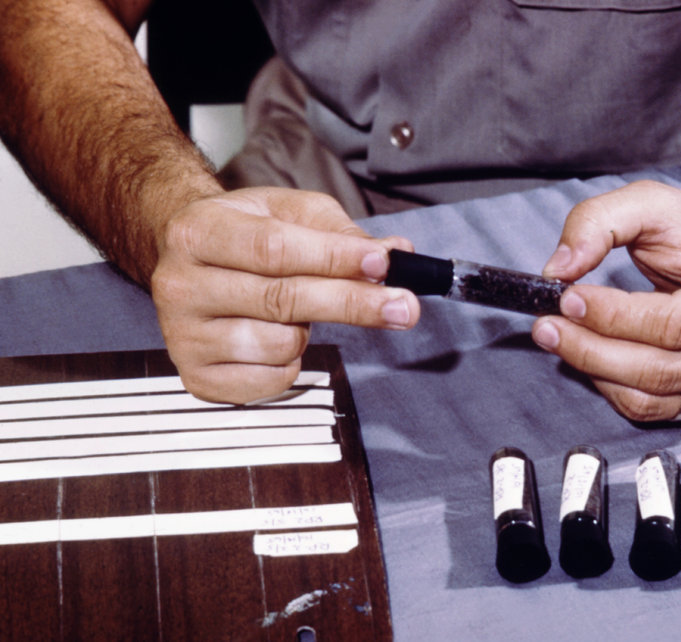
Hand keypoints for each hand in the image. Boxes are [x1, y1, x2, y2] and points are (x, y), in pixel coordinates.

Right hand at [151, 187, 420, 403]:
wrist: (190, 260)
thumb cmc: (246, 232)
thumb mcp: (290, 212)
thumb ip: (342, 232)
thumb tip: (395, 253)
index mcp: (198, 231)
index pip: (275, 249)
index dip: (334, 258)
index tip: (383, 264)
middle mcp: (180, 284)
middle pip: (282, 299)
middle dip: (353, 302)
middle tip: (404, 306)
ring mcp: (184, 336)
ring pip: (280, 344)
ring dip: (309, 331)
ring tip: (295, 311)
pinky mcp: (198, 377)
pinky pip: (272, 379)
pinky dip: (291, 363)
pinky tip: (277, 337)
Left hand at [532, 180, 680, 421]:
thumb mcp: (651, 204)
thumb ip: (598, 223)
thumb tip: (558, 270)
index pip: (672, 324)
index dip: (612, 317)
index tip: (566, 298)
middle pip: (658, 370)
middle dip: (591, 350)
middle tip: (548, 325)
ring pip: (651, 399)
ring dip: (595, 372)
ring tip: (562, 339)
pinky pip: (654, 411)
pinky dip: (613, 388)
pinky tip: (594, 357)